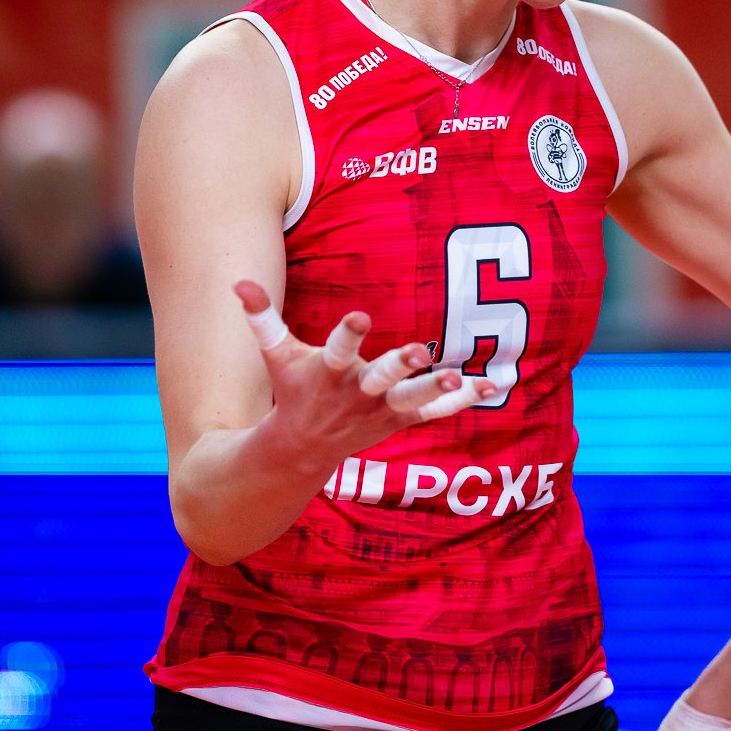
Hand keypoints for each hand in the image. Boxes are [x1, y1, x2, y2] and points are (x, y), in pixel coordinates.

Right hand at [236, 280, 496, 460]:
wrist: (302, 450)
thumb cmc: (294, 391)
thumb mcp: (277, 356)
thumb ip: (261, 318)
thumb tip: (237, 281)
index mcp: (329, 374)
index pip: (339, 351)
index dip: (348, 334)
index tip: (360, 315)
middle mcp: (357, 394)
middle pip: (381, 380)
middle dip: (398, 368)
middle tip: (418, 352)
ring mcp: (381, 411)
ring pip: (413, 401)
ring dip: (436, 390)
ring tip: (457, 376)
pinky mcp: (400, 420)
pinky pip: (437, 412)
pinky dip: (464, 401)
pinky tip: (493, 386)